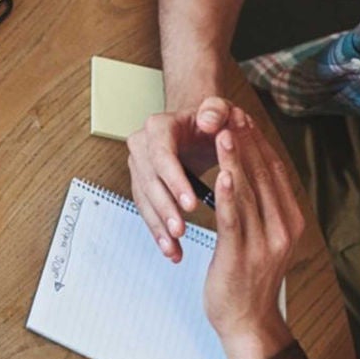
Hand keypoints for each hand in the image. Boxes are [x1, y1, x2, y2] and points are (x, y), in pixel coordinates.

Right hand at [127, 96, 237, 260]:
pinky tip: (171, 249)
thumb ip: (217, 109)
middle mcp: (142, 145)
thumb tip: (209, 121)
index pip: (162, 154)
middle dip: (165, 208)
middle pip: (149, 181)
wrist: (199, 129)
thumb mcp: (220, 109)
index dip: (174, 180)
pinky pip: (147, 210)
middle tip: (181, 231)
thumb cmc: (211, 119)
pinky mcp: (143, 185)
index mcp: (159, 126)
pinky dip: (158, 231)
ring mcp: (139, 166)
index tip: (191, 204)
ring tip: (174, 248)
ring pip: (144, 200)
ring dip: (158, 226)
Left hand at [204, 118, 305, 358]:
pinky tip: (221, 172)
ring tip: (224, 131)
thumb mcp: (268, 239)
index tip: (246, 118)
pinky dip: (228, 193)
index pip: (276, 172)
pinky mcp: (240, 254)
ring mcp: (264, 243)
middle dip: (246, 142)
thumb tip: (257, 174)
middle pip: (263, 176)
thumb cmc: (251, 281)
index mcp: (292, 222)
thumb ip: (266, 209)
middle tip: (233, 112)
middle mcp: (283, 229)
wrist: (249, 323)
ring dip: (234, 159)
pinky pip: (233, 218)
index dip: (260, 143)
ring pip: (248, 191)